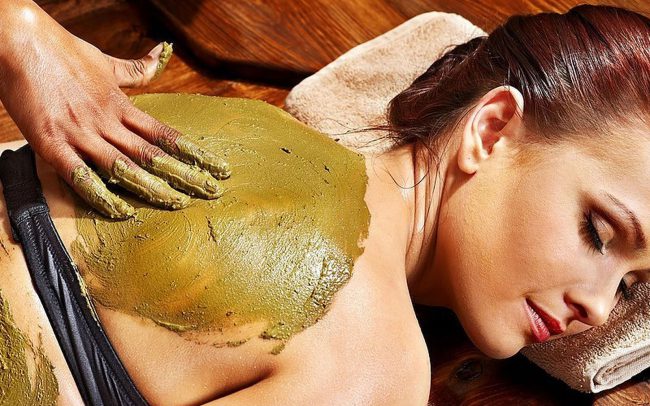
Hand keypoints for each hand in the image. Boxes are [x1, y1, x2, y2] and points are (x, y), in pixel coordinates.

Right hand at [0, 0, 230, 218]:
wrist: (18, 40)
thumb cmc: (62, 51)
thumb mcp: (106, 62)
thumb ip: (138, 68)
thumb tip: (165, 51)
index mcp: (122, 106)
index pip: (167, 135)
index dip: (195, 154)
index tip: (219, 168)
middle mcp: (108, 122)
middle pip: (154, 155)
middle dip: (186, 175)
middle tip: (212, 192)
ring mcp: (81, 133)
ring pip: (125, 166)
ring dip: (153, 187)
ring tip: (179, 203)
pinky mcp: (52, 144)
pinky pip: (80, 176)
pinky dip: (101, 196)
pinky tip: (122, 212)